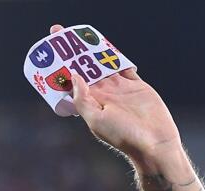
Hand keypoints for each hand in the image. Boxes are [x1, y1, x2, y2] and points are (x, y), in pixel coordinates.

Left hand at [47, 24, 181, 161]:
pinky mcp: (136, 85)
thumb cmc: (123, 136)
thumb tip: (74, 76)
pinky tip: (107, 45)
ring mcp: (120, 89)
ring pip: (103, 64)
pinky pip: (124, 66)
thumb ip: (83, 99)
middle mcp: (103, 94)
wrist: (153, 142)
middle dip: (72, 52)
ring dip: (93, 51)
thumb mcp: (97, 120)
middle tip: (60, 33)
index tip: (50, 52)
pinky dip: (116, 57)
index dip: (60, 67)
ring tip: (81, 35)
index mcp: (91, 103)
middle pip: (84, 68)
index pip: (71, 80)